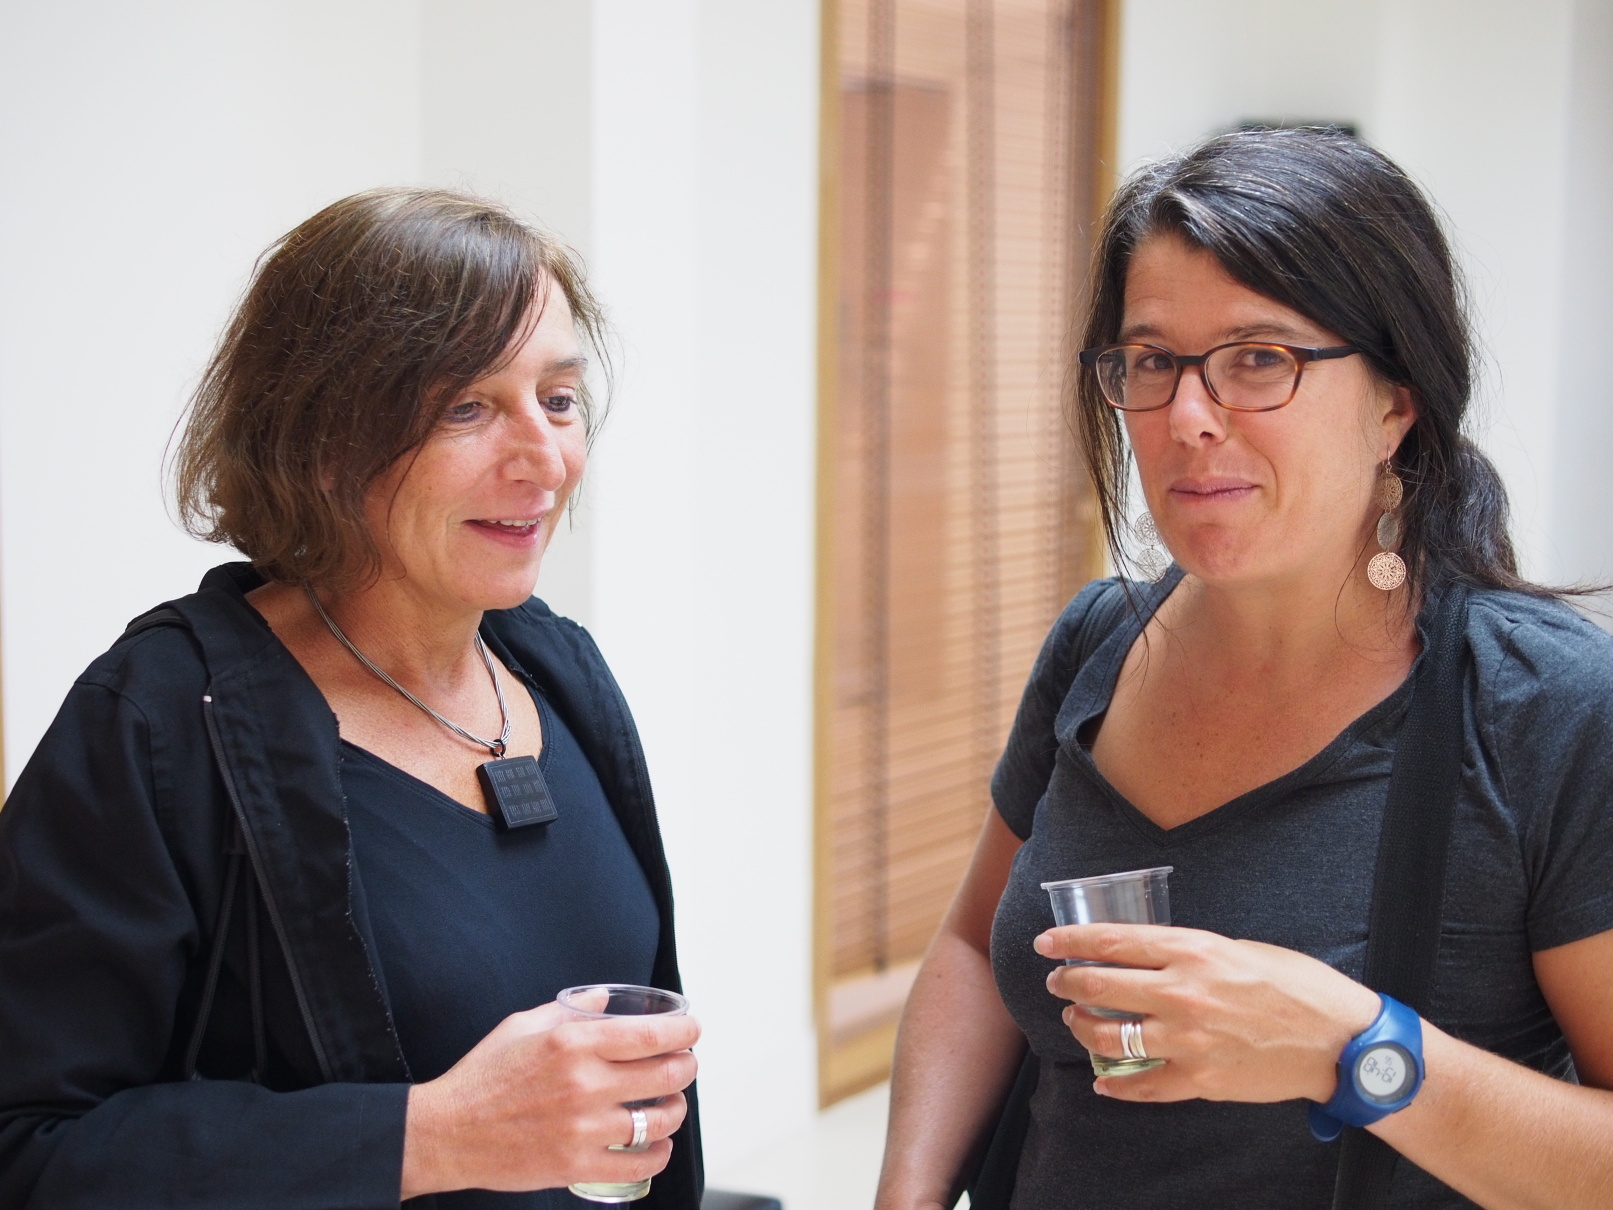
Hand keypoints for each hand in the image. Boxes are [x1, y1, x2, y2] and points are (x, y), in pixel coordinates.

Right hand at [401, 1000, 699, 1196]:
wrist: (447, 1132)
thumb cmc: (482, 1076)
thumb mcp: (523, 1026)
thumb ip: (570, 1011)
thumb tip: (605, 999)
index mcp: (573, 1043)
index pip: (652, 1035)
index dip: (685, 1031)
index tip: (692, 1029)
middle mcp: (584, 1083)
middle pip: (666, 1074)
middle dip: (687, 1066)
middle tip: (686, 1063)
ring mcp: (583, 1128)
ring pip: (660, 1119)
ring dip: (676, 1109)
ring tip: (672, 1103)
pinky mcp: (576, 1165)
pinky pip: (639, 1163)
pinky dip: (658, 1153)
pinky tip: (657, 1143)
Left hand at [1035, 924, 1379, 1104]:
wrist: (1339, 1041)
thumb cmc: (1297, 984)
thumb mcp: (1239, 948)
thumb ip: (1191, 952)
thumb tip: (1152, 955)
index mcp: (1193, 951)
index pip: (1113, 941)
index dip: (1071, 942)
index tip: (1047, 943)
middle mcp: (1183, 993)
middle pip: (1101, 987)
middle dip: (1067, 983)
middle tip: (1057, 982)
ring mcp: (1188, 1040)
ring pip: (1110, 1036)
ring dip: (1083, 1027)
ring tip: (1076, 1020)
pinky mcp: (1200, 1079)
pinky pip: (1143, 1086)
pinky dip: (1117, 1085)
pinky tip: (1102, 1081)